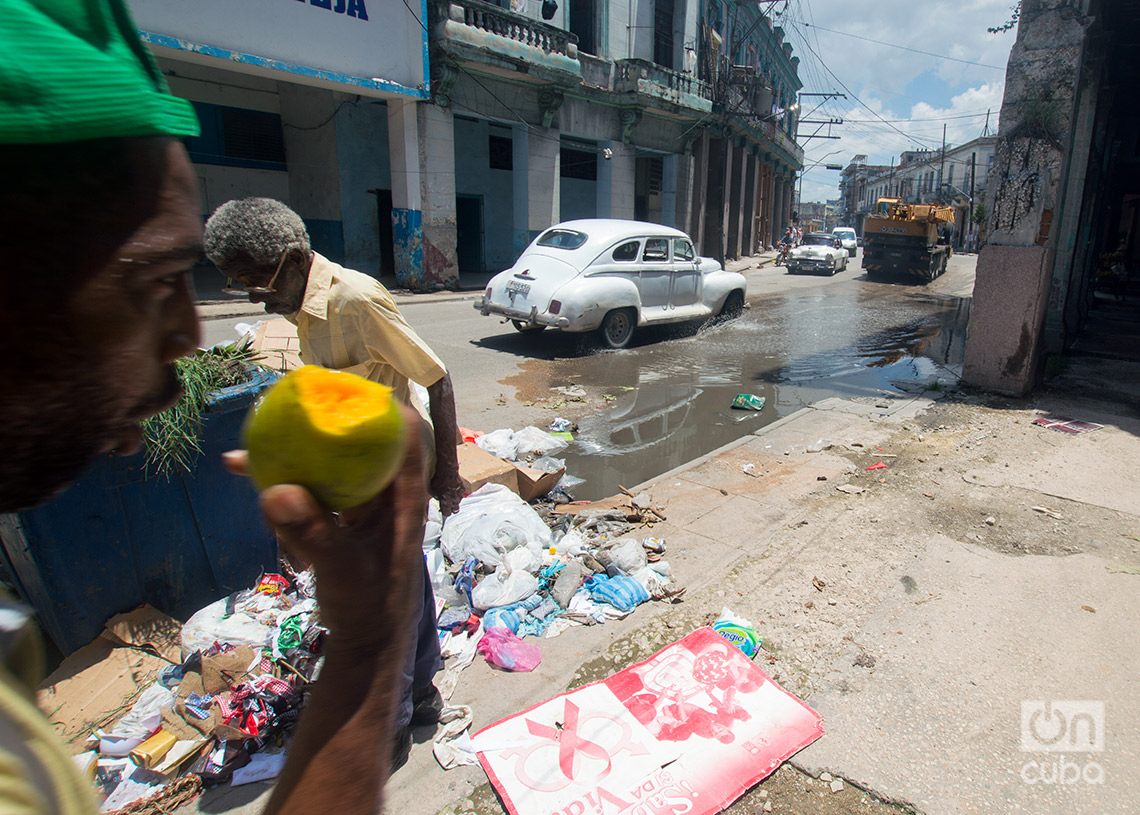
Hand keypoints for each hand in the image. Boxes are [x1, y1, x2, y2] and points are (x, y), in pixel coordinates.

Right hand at [223, 404, 425, 650]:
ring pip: (328, 464)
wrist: (367, 644)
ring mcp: (359, 504)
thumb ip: (312, 533)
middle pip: (357, 441)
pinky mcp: (337, 519)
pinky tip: (243, 472)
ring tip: (247, 455)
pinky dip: (282, 483)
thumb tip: (274, 492)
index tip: (336, 389)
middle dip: (319, 425)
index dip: (375, 405)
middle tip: (279, 407)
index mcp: (403, 496)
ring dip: (291, 456)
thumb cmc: (370, 606)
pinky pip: (310, 489)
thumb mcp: (341, 569)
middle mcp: (383, 492)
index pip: (402, 432)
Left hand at [430, 465, 463, 517]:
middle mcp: (454, 501)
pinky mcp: (463, 489)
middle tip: (448, 505)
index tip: (443, 509)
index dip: (445, 512)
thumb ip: (437, 497)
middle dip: (451, 509)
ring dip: (455, 501)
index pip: (447, 513)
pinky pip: (461, 494)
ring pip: (458, 502)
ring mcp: (459, 495)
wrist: (447, 472)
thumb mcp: (434, 490)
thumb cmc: (439, 480)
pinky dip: (458, 494)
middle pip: (455, 510)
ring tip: (451, 496)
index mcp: (446, 503)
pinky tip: (455, 490)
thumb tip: (439, 499)